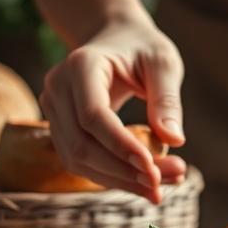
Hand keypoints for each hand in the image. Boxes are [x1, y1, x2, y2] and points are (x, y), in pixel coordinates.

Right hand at [40, 18, 187, 202]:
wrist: (114, 38)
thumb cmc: (142, 47)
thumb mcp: (163, 62)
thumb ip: (166, 99)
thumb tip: (174, 141)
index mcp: (81, 65)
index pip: (93, 115)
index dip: (120, 145)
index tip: (152, 168)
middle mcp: (58, 88)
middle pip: (81, 144)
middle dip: (123, 171)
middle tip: (164, 186)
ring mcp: (53, 109)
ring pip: (77, 159)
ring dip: (118, 180)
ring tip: (158, 189)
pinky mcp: (59, 128)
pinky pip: (80, 161)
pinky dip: (111, 176)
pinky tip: (141, 182)